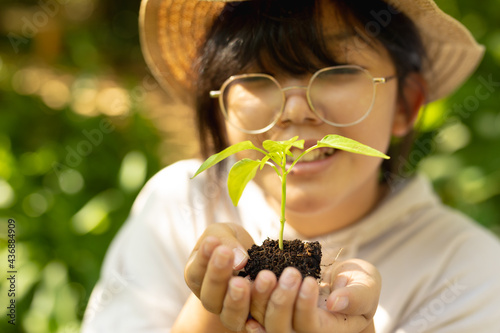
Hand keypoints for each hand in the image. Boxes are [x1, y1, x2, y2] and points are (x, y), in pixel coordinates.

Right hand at [184, 223, 254, 330]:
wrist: (251, 257)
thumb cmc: (231, 242)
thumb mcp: (224, 233)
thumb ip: (227, 241)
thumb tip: (240, 260)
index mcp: (197, 277)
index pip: (196, 272)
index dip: (204, 258)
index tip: (214, 242)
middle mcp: (211, 299)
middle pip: (210, 297)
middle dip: (218, 276)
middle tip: (227, 256)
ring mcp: (230, 313)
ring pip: (230, 315)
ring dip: (237, 300)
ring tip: (246, 281)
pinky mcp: (252, 320)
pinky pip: (255, 322)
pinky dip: (261, 311)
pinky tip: (269, 294)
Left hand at [245, 259, 380, 332]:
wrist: (335, 278)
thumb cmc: (355, 282)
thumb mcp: (366, 284)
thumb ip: (357, 295)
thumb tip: (336, 303)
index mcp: (328, 330)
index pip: (310, 327)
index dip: (305, 306)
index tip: (308, 279)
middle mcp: (300, 332)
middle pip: (280, 329)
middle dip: (281, 301)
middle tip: (289, 272)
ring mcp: (280, 323)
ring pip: (261, 321)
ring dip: (260, 299)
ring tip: (265, 274)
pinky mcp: (265, 311)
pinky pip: (249, 311)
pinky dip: (245, 298)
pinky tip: (245, 283)